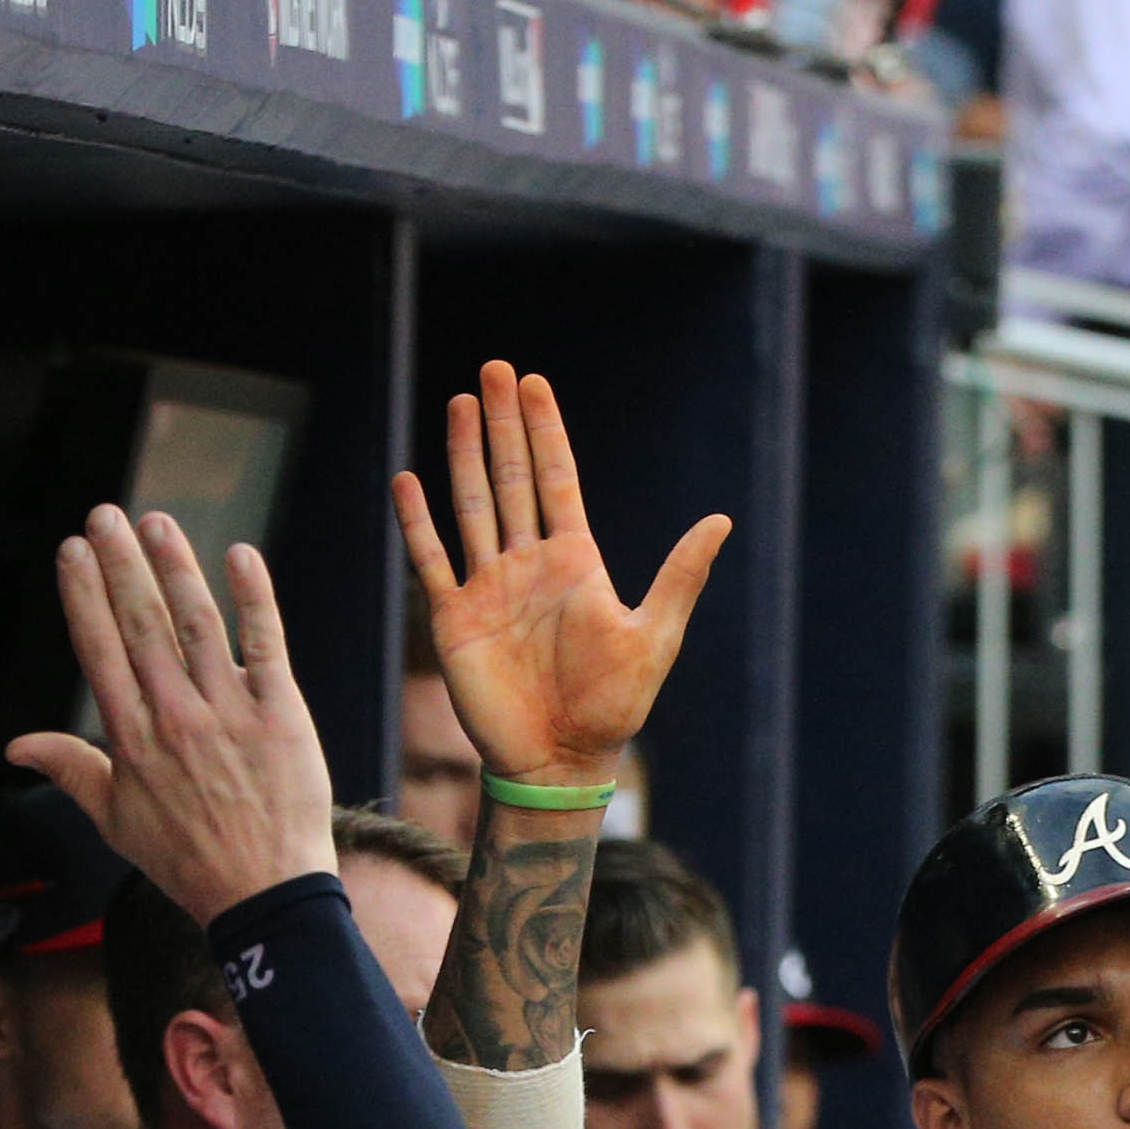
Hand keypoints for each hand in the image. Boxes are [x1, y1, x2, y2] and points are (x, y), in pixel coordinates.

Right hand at [9, 506, 337, 924]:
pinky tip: (240, 556)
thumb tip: (17, 746)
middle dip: (119, 564)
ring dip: (174, 567)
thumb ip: (70, 770)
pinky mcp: (281, 715)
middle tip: (104, 515)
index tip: (72, 551)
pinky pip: (267, 645)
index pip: (100, 650)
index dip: (84, 596)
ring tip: (155, 522)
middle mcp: (176, 717)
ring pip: (197, 625)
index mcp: (132, 739)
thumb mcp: (115, 820)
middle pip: (141, 625)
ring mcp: (229, 713)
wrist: (264, 894)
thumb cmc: (189, 860)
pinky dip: (253, 599)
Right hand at [394, 363, 729, 790]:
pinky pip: (431, 561)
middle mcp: (528, 564)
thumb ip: (681, 576)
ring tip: (460, 403)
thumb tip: (721, 518)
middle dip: (503, 424)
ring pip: (471, 506)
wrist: (560, 760)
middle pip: (510, 478)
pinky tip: (408, 481)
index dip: (545, 431)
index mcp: (574, 561)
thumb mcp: (656, 636)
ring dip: (464, 455)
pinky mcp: (454, 619)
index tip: (533, 383)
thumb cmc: (613, 706)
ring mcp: (488, 588)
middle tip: (493, 368)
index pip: (556, 479)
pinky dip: (418, 524)